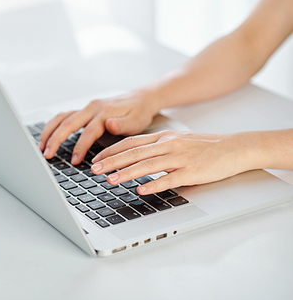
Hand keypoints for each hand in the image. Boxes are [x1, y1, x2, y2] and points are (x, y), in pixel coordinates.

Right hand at [38, 90, 158, 163]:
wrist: (140, 99)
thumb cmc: (139, 113)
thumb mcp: (137, 121)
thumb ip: (123, 124)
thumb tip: (109, 124)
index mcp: (104, 112)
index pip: (88, 132)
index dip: (80, 147)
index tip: (74, 161)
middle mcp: (91, 107)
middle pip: (67, 123)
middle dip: (55, 139)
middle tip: (47, 155)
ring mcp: (86, 108)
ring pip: (61, 118)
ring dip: (49, 132)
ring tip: (42, 147)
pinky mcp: (83, 110)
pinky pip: (63, 116)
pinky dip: (53, 126)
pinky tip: (48, 137)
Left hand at [90, 130, 254, 193]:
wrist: (234, 148)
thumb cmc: (203, 147)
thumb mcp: (176, 141)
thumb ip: (156, 147)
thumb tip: (133, 156)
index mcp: (163, 137)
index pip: (131, 142)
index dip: (112, 151)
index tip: (97, 158)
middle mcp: (169, 145)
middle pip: (134, 152)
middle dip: (112, 161)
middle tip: (94, 169)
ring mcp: (180, 158)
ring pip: (148, 164)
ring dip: (127, 173)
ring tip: (111, 180)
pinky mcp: (192, 171)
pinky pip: (170, 178)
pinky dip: (154, 184)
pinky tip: (141, 190)